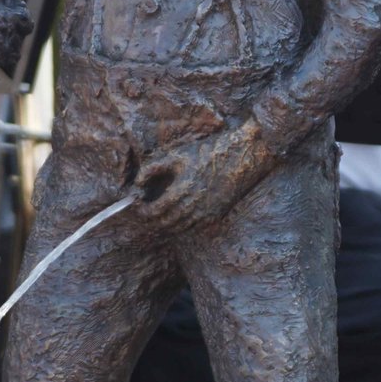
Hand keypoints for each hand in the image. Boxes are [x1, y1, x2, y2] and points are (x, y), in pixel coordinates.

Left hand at [135, 119, 273, 235]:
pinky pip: (192, 227)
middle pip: (164, 224)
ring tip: (157, 213)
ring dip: (164, 224)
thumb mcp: (176, 155)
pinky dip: (180, 224)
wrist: (244, 155)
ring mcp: (207, 214)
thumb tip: (137, 185)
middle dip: (151, 219)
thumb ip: (152, 169)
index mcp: (183, 190)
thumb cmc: (209, 152)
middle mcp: (194, 206)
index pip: (154, 211)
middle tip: (143, 211)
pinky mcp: (216, 216)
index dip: (142, 210)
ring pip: (178, 229)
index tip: (136, 204)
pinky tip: (176, 213)